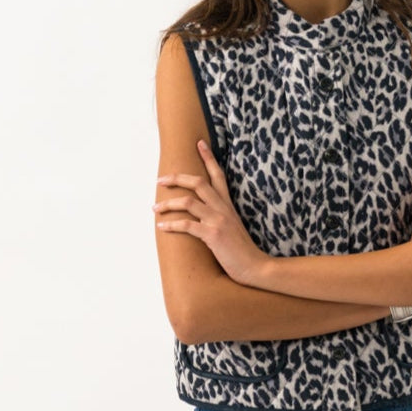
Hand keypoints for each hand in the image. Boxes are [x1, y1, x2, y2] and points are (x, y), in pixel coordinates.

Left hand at [153, 140, 268, 284]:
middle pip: (199, 182)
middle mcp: (223, 209)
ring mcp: (218, 221)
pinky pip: (187, 225)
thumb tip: (202, 214)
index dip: (208, 157)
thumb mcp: (233, 227)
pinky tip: (161, 226)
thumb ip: (220, 217)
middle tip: (160, 180)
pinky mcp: (213, 235)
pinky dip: (171, 224)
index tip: (199, 143)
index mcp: (228, 205)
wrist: (255, 267)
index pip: (218, 175)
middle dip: (177, 178)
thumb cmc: (242, 251)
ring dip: (168, 203)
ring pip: (188, 201)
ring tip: (155, 208)